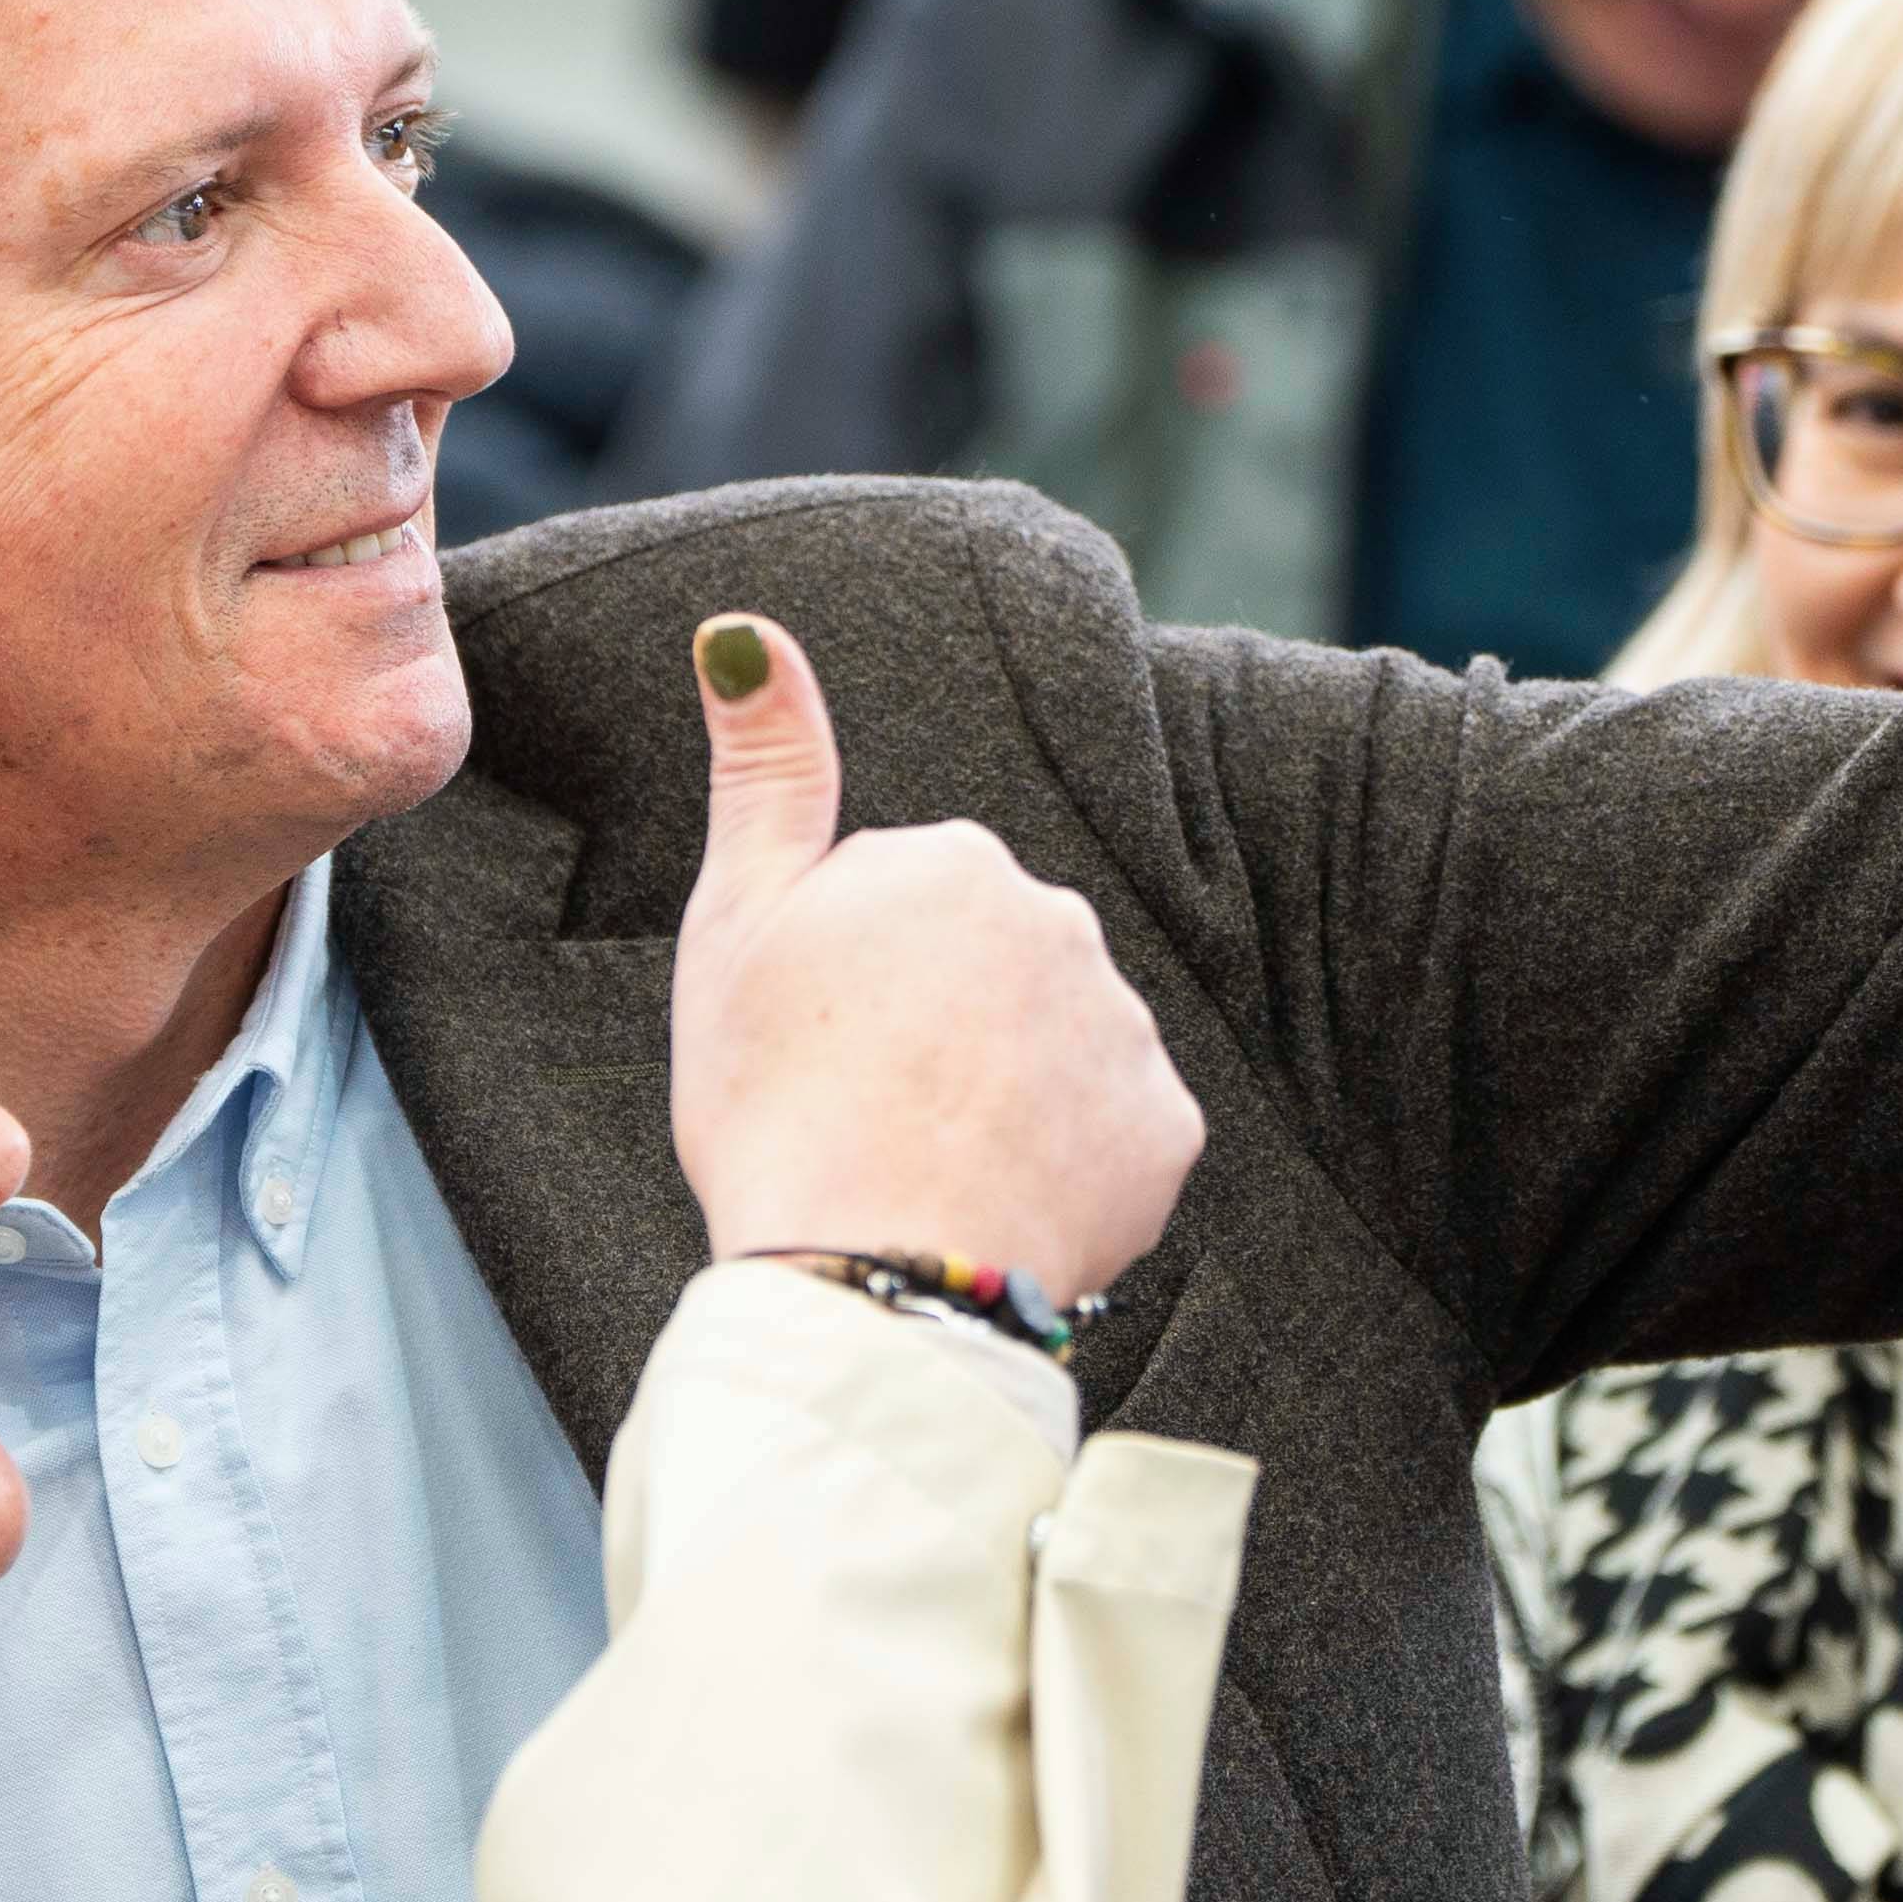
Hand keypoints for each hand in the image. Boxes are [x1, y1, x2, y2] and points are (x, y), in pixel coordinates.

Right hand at [670, 610, 1199, 1313]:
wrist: (860, 1274)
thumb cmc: (776, 1100)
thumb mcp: (736, 919)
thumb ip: (766, 767)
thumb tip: (744, 627)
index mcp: (956, 861)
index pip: (912, 908)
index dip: (857, 982)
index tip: (823, 1044)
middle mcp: (1063, 922)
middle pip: (997, 973)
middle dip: (948, 1029)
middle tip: (873, 1109)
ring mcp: (1124, 1029)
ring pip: (1059, 1053)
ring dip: (1009, 1099)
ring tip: (931, 1165)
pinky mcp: (1165, 1133)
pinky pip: (1114, 1140)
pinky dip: (1065, 1171)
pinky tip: (995, 1201)